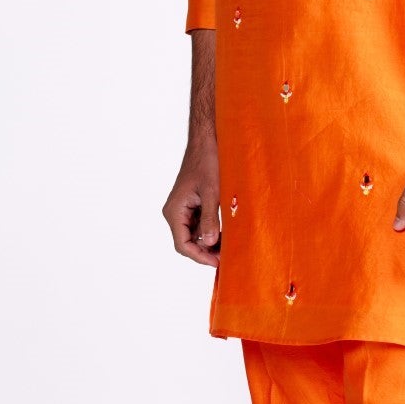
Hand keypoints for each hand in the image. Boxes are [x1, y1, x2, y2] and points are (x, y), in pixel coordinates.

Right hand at [163, 138, 221, 264]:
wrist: (207, 141)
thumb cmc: (208, 161)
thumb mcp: (212, 192)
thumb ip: (210, 218)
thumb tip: (209, 243)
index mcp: (174, 211)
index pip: (182, 245)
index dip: (200, 257)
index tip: (218, 262)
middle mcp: (175, 212)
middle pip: (188, 243)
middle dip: (206, 251)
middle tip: (228, 256)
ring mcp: (184, 209)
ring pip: (195, 235)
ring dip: (211, 241)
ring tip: (230, 244)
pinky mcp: (193, 205)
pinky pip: (201, 224)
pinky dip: (212, 230)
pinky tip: (227, 230)